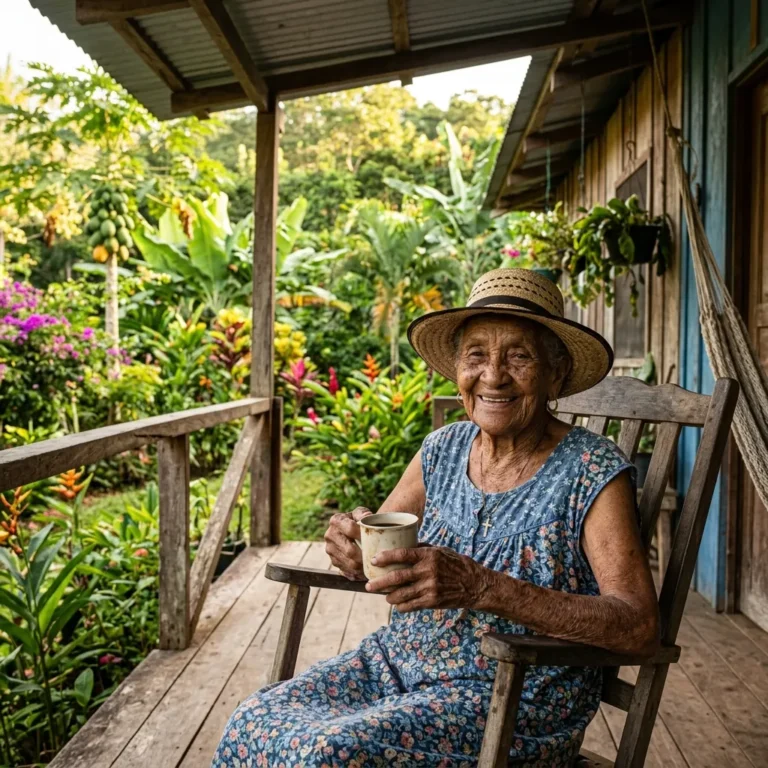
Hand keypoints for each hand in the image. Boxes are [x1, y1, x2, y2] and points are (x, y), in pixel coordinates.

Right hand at [324, 506, 372, 580]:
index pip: (350, 529)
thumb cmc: (358, 521)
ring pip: (348, 562)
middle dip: (364, 556)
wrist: (349, 530)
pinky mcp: (333, 560)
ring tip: (373, 565)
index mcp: (336, 520)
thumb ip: (363, 514)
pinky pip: (346, 569)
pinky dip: (357, 572)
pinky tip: (365, 570)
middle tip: (376, 558)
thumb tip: (367, 517)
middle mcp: (330, 535)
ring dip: (362, 566)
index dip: (363, 535)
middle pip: (349, 550)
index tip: (374, 539)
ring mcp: (330, 549)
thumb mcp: (360, 513)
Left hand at [365, 546, 492, 611]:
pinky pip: (411, 605)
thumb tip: (402, 546)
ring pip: (402, 594)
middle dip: (380, 583)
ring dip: (389, 597)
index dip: (386, 557)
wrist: (474, 584)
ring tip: (385, 596)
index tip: (374, 560)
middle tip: (369, 585)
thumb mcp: (440, 551)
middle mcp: (428, 571)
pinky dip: (402, 607)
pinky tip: (398, 606)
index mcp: (428, 555)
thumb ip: (422, 549)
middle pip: (397, 577)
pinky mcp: (433, 601)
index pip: (402, 554)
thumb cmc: (455, 564)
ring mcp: (430, 587)